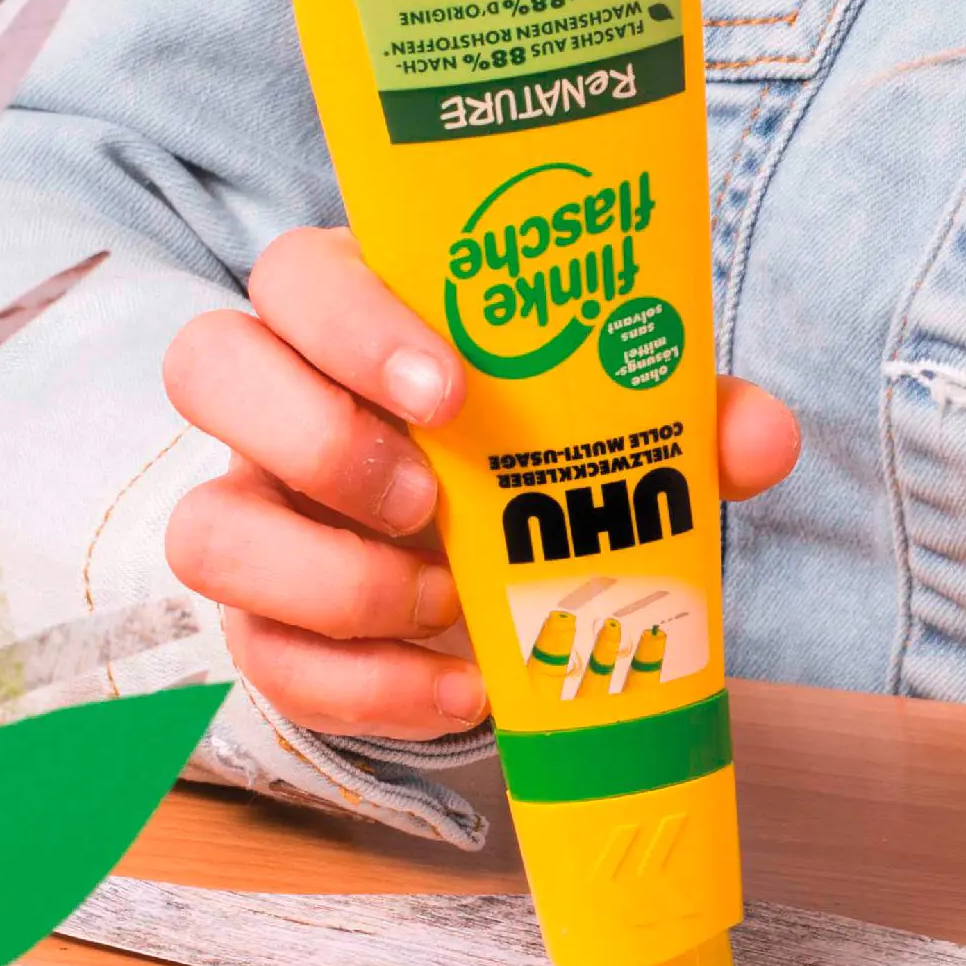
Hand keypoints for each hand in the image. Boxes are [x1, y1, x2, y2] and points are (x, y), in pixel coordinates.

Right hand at [162, 227, 800, 738]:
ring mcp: (256, 511)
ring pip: (204, 529)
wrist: (518, 567)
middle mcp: (277, 399)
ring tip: (443, 603)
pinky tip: (462, 690)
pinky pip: (264, 658)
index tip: (451, 386)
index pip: (296, 274)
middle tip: (429, 501)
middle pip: (207, 367)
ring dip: (326, 577)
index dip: (350, 322)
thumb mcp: (622, 423)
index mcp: (355, 313)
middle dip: (316, 439)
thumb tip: (761, 438)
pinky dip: (365, 689)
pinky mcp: (265, 620)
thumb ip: (687, 415)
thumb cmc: (546, 453)